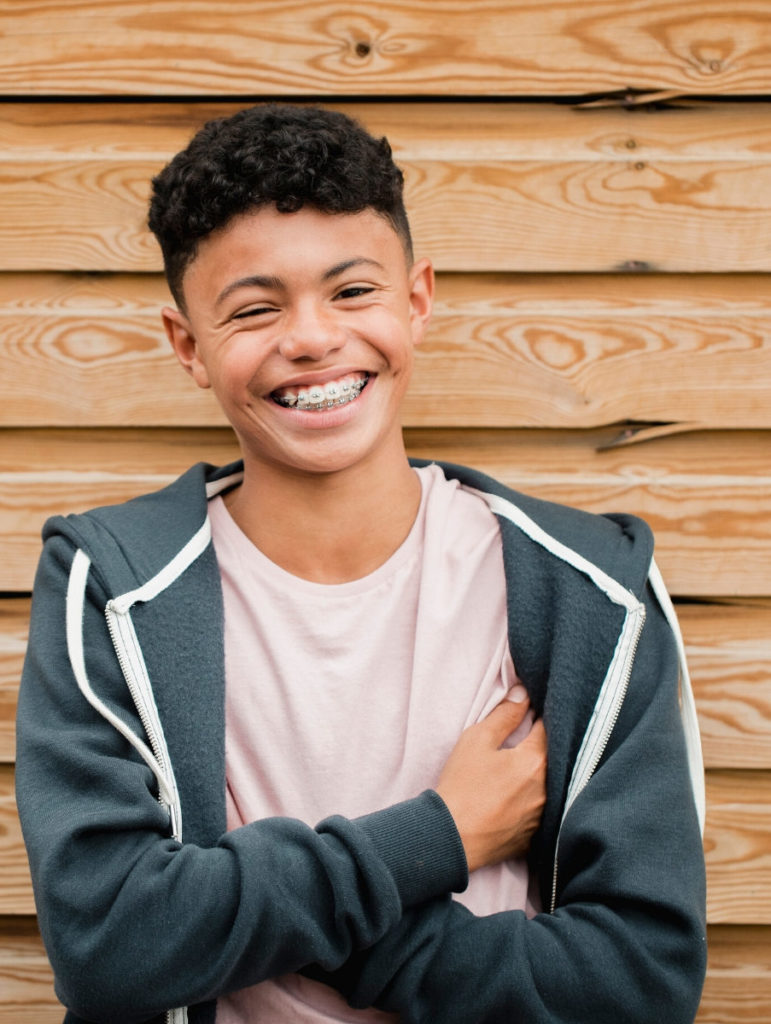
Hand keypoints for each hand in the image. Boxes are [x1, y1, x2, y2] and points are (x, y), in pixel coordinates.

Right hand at [435, 692, 546, 872]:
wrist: (451, 838)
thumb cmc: (461, 786)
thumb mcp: (477, 740)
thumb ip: (504, 714)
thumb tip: (523, 693)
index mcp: (535, 760)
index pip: (549, 727)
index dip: (540, 715)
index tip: (532, 711)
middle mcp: (548, 788)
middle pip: (553, 756)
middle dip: (542, 744)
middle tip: (525, 738)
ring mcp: (543, 814)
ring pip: (550, 784)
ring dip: (539, 773)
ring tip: (518, 769)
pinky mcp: (535, 834)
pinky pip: (542, 809)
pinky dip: (533, 798)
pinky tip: (516, 796)